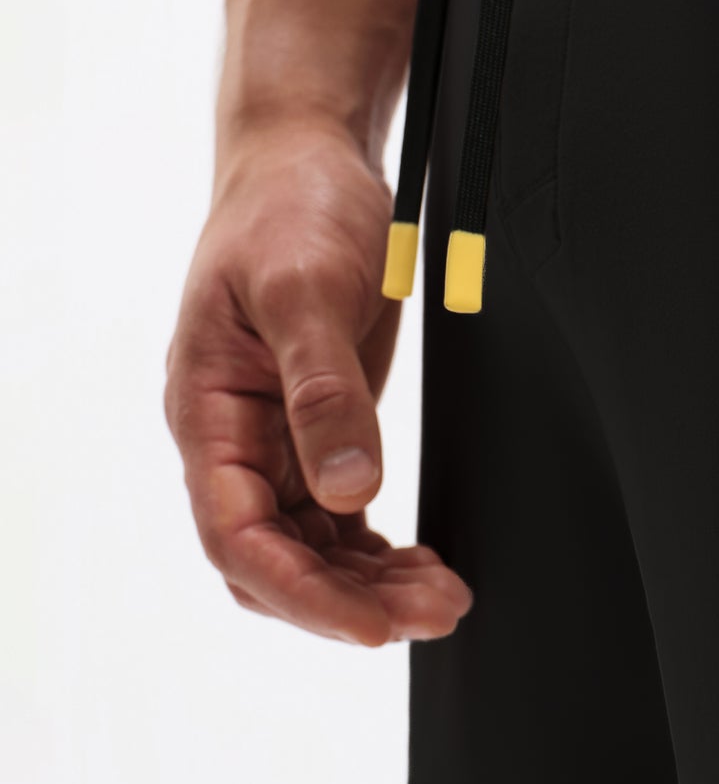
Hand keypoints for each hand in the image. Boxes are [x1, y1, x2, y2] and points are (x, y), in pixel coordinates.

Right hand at [165, 120, 471, 646]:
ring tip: (446, 597)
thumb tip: (351, 490)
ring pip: (311, 547)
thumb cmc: (289, 210)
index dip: (302, 592)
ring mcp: (273, 438)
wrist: (307, 159)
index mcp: (207, 412)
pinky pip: (338, 516)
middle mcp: (233, 440)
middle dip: (349, 600)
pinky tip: (424, 564)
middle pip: (275, 559)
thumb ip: (325, 393)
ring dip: (373, 582)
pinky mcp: (318, 427)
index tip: (372, 624)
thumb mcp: (304, 291)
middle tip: (438, 610)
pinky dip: (378, 550)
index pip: (238, 537)